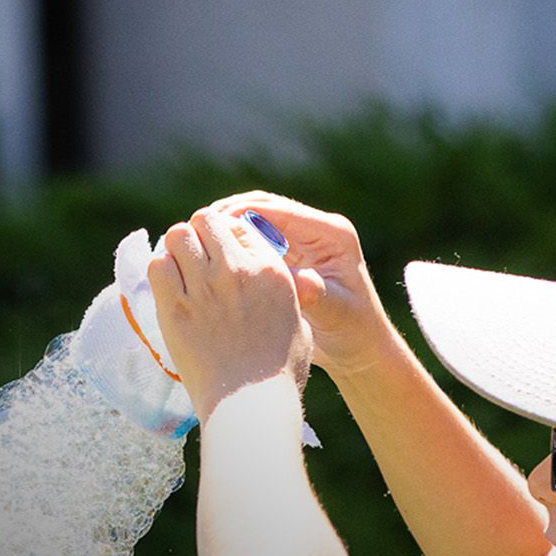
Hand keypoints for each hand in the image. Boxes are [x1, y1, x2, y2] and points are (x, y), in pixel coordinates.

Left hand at [148, 209, 311, 414]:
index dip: (226, 236)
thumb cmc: (277, 372)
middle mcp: (236, 270)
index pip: (239, 226)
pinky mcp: (175, 307)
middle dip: (198, 234)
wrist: (250, 403)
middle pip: (206, 221)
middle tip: (194, 257)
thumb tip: (267, 280)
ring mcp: (204, 286)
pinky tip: (168, 288)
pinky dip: (160, 270)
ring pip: (177, 235)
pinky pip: (158, 266)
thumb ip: (283, 294)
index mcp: (270, 269)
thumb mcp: (297, 322)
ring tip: (179, 270)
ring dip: (176, 248)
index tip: (220, 254)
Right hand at [202, 191, 394, 374]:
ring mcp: (302, 241)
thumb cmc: (353, 332)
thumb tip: (301, 282)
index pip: (281, 211)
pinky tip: (209, 256)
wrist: (359, 348)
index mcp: (332, 234)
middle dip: (229, 214)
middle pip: (265, 207)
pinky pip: (255, 240)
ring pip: (256, 220)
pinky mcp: (289, 255)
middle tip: (196, 228)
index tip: (212, 225)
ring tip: (197, 240)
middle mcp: (317, 230)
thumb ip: (317, 295)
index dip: (244, 213)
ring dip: (227, 227)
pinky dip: (233, 243)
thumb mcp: (336, 314)